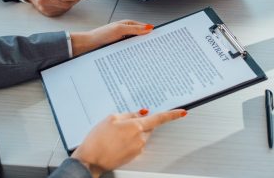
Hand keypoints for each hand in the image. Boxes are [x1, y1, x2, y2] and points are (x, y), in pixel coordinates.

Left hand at [70, 20, 153, 55]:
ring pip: (135, 45)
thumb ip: (134, 29)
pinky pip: (129, 51)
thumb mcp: (119, 30)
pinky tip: (136, 58)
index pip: (144, 27)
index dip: (152, 32)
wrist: (87, 45)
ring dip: (139, 49)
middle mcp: (126, 32)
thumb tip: (148, 28)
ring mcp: (123, 40)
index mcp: (128, 24)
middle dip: (147, 42)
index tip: (159, 38)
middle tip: (155, 49)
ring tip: (146, 55)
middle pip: (141, 37)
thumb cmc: (100, 35)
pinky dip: (133, 54)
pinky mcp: (119, 48)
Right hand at [71, 109, 186, 177]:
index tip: (183, 112)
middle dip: (139, 122)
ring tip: (114, 135)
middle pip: (148, 126)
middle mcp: (140, 138)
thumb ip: (130, 114)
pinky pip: (136, 143)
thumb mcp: (111, 118)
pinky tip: (115, 142)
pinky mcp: (134, 156)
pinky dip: (128, 140)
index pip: (159, 118)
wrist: (90, 160)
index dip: (173, 114)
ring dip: (132, 132)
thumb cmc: (97, 139)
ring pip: (141, 135)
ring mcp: (138, 148)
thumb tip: (142, 113)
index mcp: (136, 126)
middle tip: (120, 125)